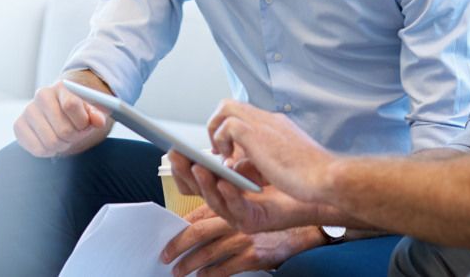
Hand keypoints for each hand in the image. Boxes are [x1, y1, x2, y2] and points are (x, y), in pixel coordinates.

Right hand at [12, 73, 110, 156]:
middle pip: (63, 129)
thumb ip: (97, 115)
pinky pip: (37, 149)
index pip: (71, 105)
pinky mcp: (18, 125)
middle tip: (76, 135)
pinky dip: (48, 152)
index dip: (82, 122)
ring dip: (62, 146)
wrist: (60, 111)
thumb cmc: (79, 111)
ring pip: (51, 142)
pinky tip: (51, 142)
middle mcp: (42, 95)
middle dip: (74, 137)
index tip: (86, 126)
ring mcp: (28, 110)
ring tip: (64, 138)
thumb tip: (99, 121)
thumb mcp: (92, 110)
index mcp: (62, 86)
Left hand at [159, 204, 321, 276]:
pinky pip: (226, 268)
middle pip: (198, 232)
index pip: (199, 213)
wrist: (304, 226)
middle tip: (166, 256)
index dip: (181, 225)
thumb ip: (229, 205)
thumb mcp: (252, 199)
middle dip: (178, 245)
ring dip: (190, 263)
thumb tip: (202, 215)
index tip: (169, 235)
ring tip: (179, 271)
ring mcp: (243, 239)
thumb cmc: (277, 212)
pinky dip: (211, 274)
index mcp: (231, 204)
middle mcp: (235, 220)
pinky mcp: (253, 255)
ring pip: (208, 253)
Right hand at [169, 151, 335, 234]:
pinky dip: (229, 195)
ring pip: (215, 200)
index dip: (185, 166)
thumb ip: (238, 149)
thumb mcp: (260, 151)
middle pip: (200, 189)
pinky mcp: (255, 222)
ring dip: (204, 182)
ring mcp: (242, 214)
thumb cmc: (295, 170)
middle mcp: (232, 201)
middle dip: (186, 173)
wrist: (323, 187)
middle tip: (177, 157)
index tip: (175, 149)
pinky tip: (227, 181)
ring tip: (199, 167)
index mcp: (229, 185)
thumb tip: (223, 143)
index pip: (199, 177)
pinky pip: (238, 210)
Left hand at [206, 99, 336, 201]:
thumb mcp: (281, 163)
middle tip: (219, 149)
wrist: (325, 177)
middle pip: (231, 104)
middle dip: (217, 124)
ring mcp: (263, 124)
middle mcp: (269, 119)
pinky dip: (222, 141)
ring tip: (221, 153)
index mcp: (277, 124)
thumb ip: (260, 159)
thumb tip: (237, 163)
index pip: (247, 114)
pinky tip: (230, 159)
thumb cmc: (310, 176)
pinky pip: (227, 125)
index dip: (232, 129)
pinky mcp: (256, 134)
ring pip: (225, 107)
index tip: (230, 150)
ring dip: (217, 130)